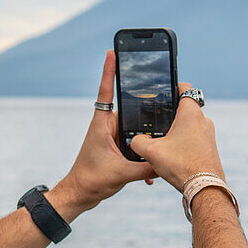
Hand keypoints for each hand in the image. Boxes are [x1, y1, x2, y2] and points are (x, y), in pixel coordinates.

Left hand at [62, 50, 157, 209]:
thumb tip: (166, 161)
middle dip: (146, 110)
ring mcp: (113, 136)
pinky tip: (151, 170)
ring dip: (147, 139)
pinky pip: (136, 144)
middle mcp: (107, 126)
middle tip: (164, 102)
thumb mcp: (122, 174)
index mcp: (102, 124)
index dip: (109, 71)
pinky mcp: (118, 148)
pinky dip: (144, 154)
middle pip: (130, 109)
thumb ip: (146, 166)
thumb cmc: (92, 181)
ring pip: (136, 129)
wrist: (80, 195)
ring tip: (159, 147)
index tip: (112, 52)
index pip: (106, 91)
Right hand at [128, 82, 224, 191]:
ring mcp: (208, 135)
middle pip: (184, 109)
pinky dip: (182, 144)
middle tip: (154, 123)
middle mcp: (203, 120)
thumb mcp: (151, 152)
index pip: (184, 88)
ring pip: (188, 126)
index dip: (171, 86)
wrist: (204, 188)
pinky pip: (193, 140)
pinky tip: (172, 156)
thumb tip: (136, 140)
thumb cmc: (181, 165)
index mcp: (191, 112)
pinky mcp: (209, 148)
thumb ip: (138, 141)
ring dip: (175, 132)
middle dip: (169, 115)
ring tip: (161, 144)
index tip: (162, 91)